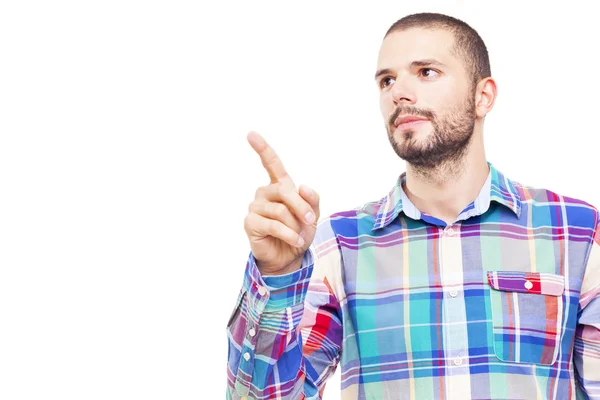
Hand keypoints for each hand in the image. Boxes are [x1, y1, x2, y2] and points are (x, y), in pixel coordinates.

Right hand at [244, 131, 319, 275]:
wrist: (290, 257)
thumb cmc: (299, 232)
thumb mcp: (312, 215)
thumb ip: (312, 200)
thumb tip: (302, 186)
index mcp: (279, 186)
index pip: (270, 163)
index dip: (262, 148)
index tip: (250, 134)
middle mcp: (264, 193)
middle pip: (284, 191)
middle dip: (301, 207)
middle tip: (310, 220)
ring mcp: (255, 207)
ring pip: (280, 210)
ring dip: (295, 225)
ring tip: (299, 235)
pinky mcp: (250, 223)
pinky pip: (274, 225)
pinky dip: (289, 234)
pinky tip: (295, 241)